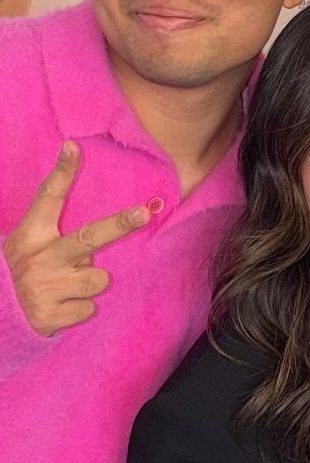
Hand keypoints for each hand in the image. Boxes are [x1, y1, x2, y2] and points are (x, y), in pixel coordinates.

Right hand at [2, 142, 149, 335]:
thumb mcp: (32, 240)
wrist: (2, 313)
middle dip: (119, 225)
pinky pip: (89, 309)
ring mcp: (41, 287)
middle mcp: (36, 257)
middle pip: (87, 237)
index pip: (47, 197)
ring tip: (71, 285)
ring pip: (98, 279)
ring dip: (92, 282)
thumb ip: (55, 221)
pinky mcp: (47, 316)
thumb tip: (76, 176)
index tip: (74, 146)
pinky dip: (82, 310)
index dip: (62, 172)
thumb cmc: (30, 269)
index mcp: (30, 233)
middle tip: (143, 213)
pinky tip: (64, 307)